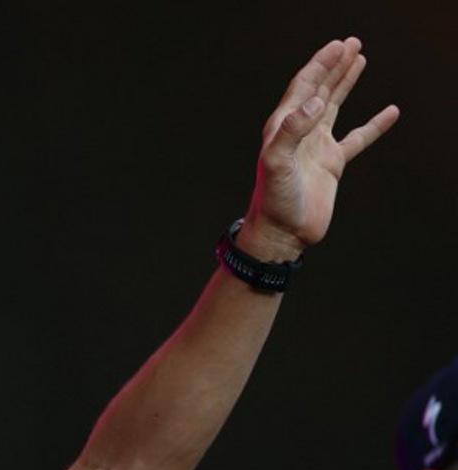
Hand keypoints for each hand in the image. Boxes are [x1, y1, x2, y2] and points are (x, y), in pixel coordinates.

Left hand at [238, 37, 398, 261]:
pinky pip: (357, 139)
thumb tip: (316, 102)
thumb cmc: (273, 200)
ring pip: (335, 107)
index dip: (320, 65)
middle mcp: (299, 133)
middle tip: (351, 43)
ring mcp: (316, 147)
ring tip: (360, 60)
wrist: (282, 233)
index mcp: (283, 127)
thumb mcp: (277, 163)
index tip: (338, 47)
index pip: (304, 87)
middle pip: (319, 90)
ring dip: (346, 83)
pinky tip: (390, 113)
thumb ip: (292, 131)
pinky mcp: (332, 164)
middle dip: (334, 66)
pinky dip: (374, 125)